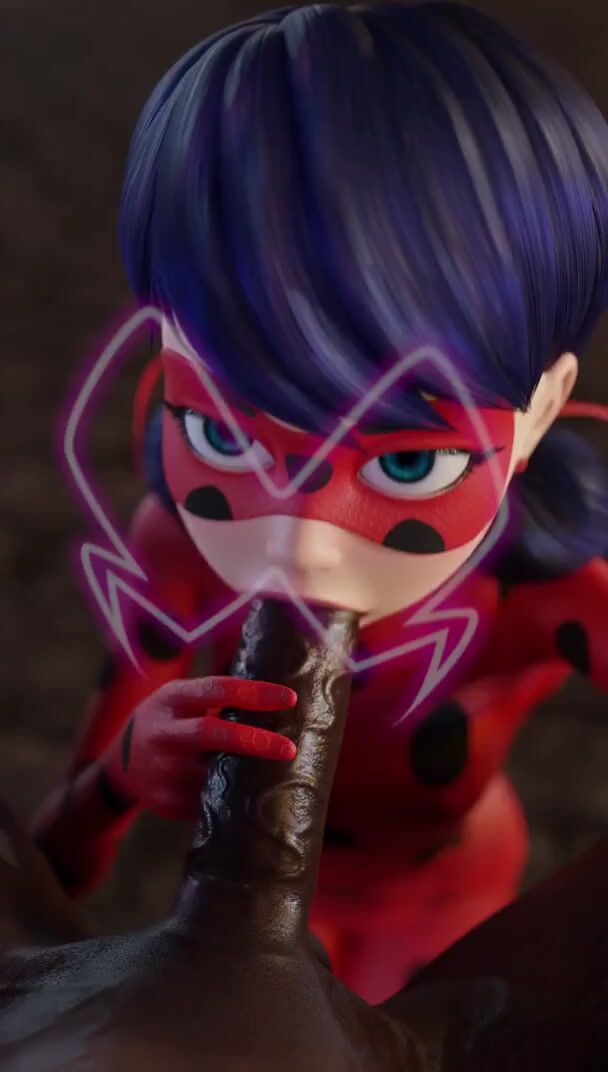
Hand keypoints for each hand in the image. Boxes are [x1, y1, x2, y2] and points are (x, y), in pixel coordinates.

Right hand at [104, 676, 297, 819]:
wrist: (118, 767)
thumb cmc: (165, 722)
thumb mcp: (178, 700)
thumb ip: (215, 700)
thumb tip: (275, 704)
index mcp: (171, 700)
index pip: (217, 690)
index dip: (255, 693)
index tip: (289, 698)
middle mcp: (164, 734)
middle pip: (213, 734)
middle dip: (255, 741)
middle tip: (289, 748)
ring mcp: (163, 771)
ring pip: (214, 774)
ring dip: (250, 774)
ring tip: (280, 774)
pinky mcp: (167, 802)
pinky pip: (210, 800)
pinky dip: (235, 797)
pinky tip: (257, 795)